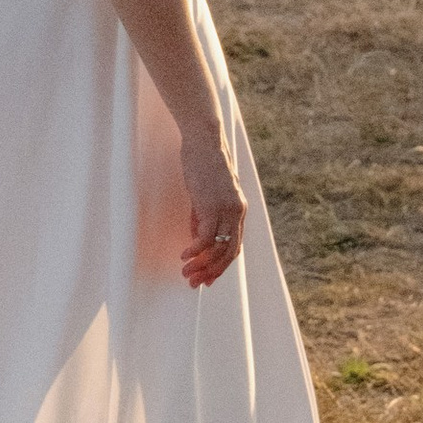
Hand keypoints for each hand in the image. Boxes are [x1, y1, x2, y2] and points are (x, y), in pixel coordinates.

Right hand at [177, 119, 245, 289]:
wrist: (204, 139)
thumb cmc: (203, 162)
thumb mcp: (206, 193)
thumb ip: (204, 215)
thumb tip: (197, 237)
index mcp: (239, 210)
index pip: (234, 247)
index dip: (221, 266)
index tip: (207, 279)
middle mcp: (237, 212)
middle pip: (229, 252)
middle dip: (212, 272)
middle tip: (195, 283)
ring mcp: (226, 210)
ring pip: (218, 248)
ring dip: (201, 265)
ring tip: (186, 273)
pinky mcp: (212, 205)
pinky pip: (205, 237)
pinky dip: (195, 250)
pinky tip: (184, 256)